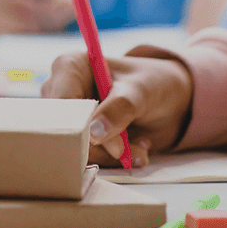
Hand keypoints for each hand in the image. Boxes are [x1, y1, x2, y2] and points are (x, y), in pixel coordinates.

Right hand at [42, 50, 192, 168]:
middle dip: (99, 147)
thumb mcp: (140, 91)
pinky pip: (85, 158)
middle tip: (130, 149)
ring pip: (74, 148)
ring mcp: (68, 117)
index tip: (115, 144)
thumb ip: (119, 108)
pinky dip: (111, 160)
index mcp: (69, 67)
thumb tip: (94, 132)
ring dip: (110, 156)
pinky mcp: (79, 137)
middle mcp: (61, 92)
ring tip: (139, 148)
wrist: (167, 102)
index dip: (82, 128)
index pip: (60, 105)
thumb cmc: (150, 84)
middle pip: (64, 130)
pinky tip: (133, 151)